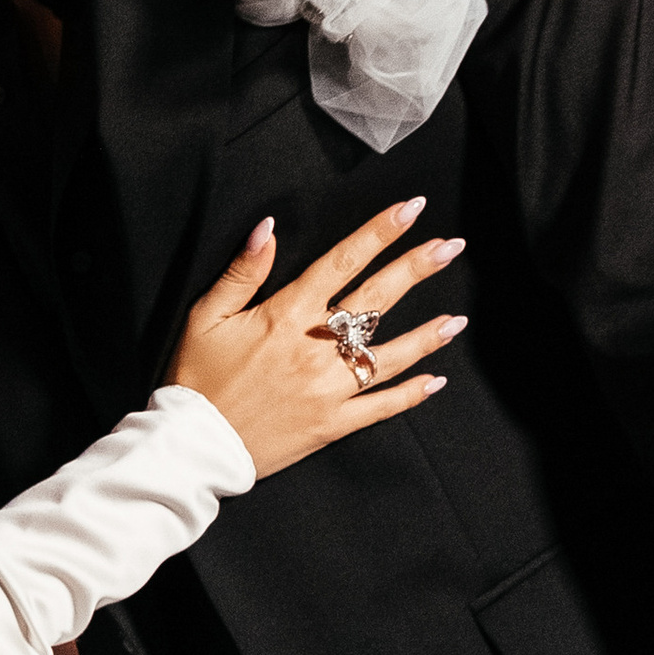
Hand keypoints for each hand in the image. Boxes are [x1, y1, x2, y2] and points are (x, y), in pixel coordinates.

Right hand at [172, 199, 466, 477]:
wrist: (195, 445)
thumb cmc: (197, 377)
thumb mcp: (206, 315)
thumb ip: (242, 271)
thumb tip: (268, 227)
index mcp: (286, 315)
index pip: (342, 262)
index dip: (378, 232)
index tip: (410, 209)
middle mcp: (316, 348)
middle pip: (377, 298)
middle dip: (416, 268)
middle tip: (450, 246)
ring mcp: (328, 388)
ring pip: (390, 355)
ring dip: (427, 335)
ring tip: (458, 319)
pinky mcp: (332, 424)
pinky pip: (381, 407)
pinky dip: (410, 395)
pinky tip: (435, 381)